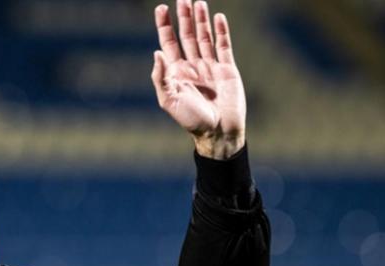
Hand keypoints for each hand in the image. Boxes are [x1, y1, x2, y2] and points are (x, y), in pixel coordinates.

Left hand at [152, 0, 244, 158]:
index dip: (164, 26)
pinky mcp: (227, 69)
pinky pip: (224, 46)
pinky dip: (221, 31)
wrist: (218, 132)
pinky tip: (218, 17)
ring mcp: (210, 67)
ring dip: (201, 20)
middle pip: (186, 36)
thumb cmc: (191, 121)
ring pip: (204, 37)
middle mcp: (192, 67)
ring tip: (199, 1)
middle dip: (183, 17)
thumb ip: (161, 77)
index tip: (161, 8)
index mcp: (176, 73)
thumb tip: (156, 52)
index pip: (168, 43)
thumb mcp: (169, 101)